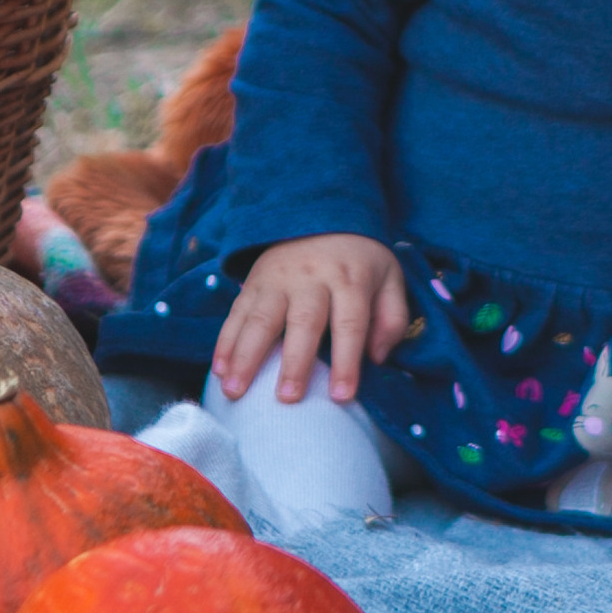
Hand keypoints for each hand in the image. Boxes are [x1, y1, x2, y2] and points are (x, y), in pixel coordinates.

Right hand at [212, 234, 410, 405]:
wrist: (319, 214)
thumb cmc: (359, 261)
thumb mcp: (389, 278)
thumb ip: (392, 318)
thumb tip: (377, 358)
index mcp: (350, 278)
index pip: (350, 323)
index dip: (347, 361)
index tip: (342, 396)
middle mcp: (312, 278)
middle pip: (303, 321)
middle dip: (294, 362)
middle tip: (287, 398)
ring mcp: (278, 279)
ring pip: (261, 318)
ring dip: (246, 356)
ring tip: (235, 391)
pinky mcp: (254, 282)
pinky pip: (237, 313)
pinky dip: (225, 342)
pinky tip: (219, 370)